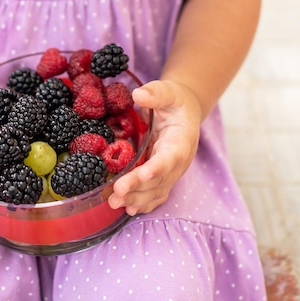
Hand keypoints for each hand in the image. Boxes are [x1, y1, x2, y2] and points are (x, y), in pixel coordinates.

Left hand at [108, 80, 202, 214]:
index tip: (143, 175)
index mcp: (182, 140)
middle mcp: (179, 161)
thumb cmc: (175, 101)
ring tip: (115, 203)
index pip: (170, 157)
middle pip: (159, 179)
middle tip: (116, 194)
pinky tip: (128, 209)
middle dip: (138, 188)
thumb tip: (138, 95)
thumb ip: (156, 93)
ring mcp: (171, 171)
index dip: (157, 168)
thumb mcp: (169, 91)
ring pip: (156, 190)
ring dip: (136, 199)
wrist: (184, 113)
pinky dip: (143, 203)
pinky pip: (156, 194)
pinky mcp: (164, 176)